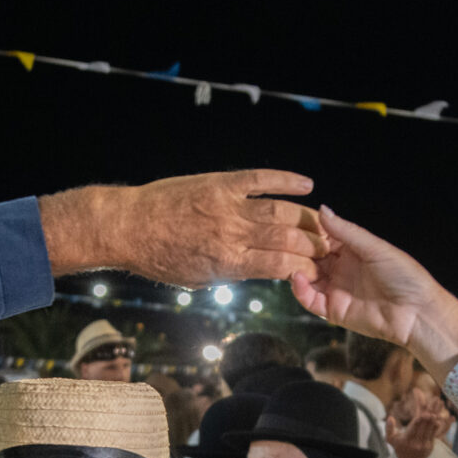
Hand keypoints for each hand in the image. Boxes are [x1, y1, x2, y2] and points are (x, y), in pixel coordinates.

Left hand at [41, 172, 326, 286]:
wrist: (128, 226)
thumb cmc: (159, 258)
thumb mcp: (198, 278)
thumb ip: (232, 273)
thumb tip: (261, 270)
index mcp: (228, 262)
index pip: (280, 265)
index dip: (305, 268)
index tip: (319, 269)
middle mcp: (232, 234)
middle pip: (287, 239)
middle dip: (314, 244)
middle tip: (328, 247)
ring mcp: (228, 206)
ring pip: (280, 210)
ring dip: (306, 216)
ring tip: (322, 222)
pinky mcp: (221, 183)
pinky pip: (261, 179)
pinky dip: (286, 180)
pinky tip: (305, 184)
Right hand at [286, 209, 457, 377]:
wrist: (417, 313)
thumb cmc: (404, 276)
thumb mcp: (374, 247)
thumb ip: (346, 231)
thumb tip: (323, 209)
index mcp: (352, 250)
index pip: (323, 236)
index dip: (308, 229)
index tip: (289, 218)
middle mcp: (341, 268)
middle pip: (311, 256)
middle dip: (296, 247)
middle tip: (280, 238)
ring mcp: (336, 289)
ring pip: (307, 277)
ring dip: (295, 267)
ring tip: (284, 257)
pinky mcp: (334, 310)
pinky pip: (311, 300)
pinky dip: (300, 290)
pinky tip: (297, 277)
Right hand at [385, 396, 447, 457]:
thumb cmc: (398, 447)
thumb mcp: (391, 439)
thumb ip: (389, 428)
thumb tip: (390, 417)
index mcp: (406, 440)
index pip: (413, 429)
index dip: (419, 422)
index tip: (423, 414)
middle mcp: (415, 443)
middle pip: (422, 429)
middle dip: (427, 420)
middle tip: (431, 412)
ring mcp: (423, 446)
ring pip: (429, 432)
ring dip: (432, 422)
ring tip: (435, 415)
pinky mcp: (429, 447)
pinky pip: (433, 436)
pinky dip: (435, 428)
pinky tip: (437, 421)